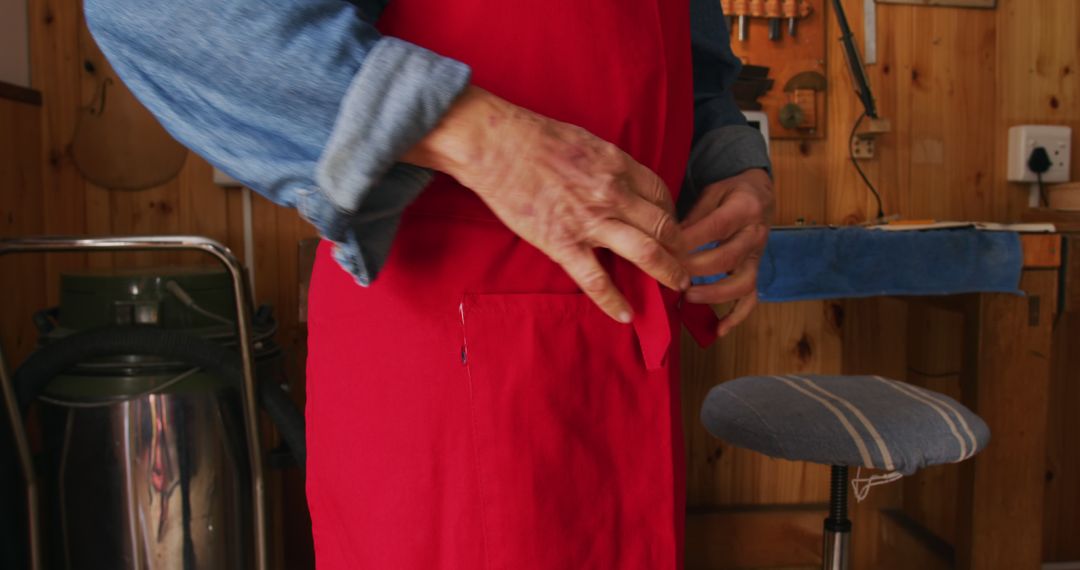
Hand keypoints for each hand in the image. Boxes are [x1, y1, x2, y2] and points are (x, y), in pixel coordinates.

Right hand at [403, 86, 690, 322]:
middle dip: (681, 248)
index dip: (673, 215)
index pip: (661, 195)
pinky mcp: (562, 243)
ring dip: (667, 272)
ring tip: (676, 286)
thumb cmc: (534, 137)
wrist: (496, 145)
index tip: (672, 228)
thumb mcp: (585, 141)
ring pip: (645, 252)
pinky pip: (596, 279)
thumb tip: (617, 178)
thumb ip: (607, 163)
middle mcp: (613, 194)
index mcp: (618, 165)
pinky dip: (614, 301)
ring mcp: (590, 221)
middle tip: (686, 262)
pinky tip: (625, 315)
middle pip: (663, 225)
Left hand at [681, 168, 773, 336]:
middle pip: (727, 257)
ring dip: (714, 294)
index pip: (715, 228)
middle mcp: (755, 235)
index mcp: (744, 209)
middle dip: (696, 269)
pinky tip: (719, 329)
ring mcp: (758, 257)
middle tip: (669, 275)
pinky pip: (752, 298)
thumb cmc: (729, 193)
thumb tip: (668, 240)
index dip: (690, 242)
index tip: (665, 251)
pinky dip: (737, 316)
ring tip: (687, 298)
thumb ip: (692, 215)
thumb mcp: (711, 193)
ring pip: (743, 282)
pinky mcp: (756, 271)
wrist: (759, 194)